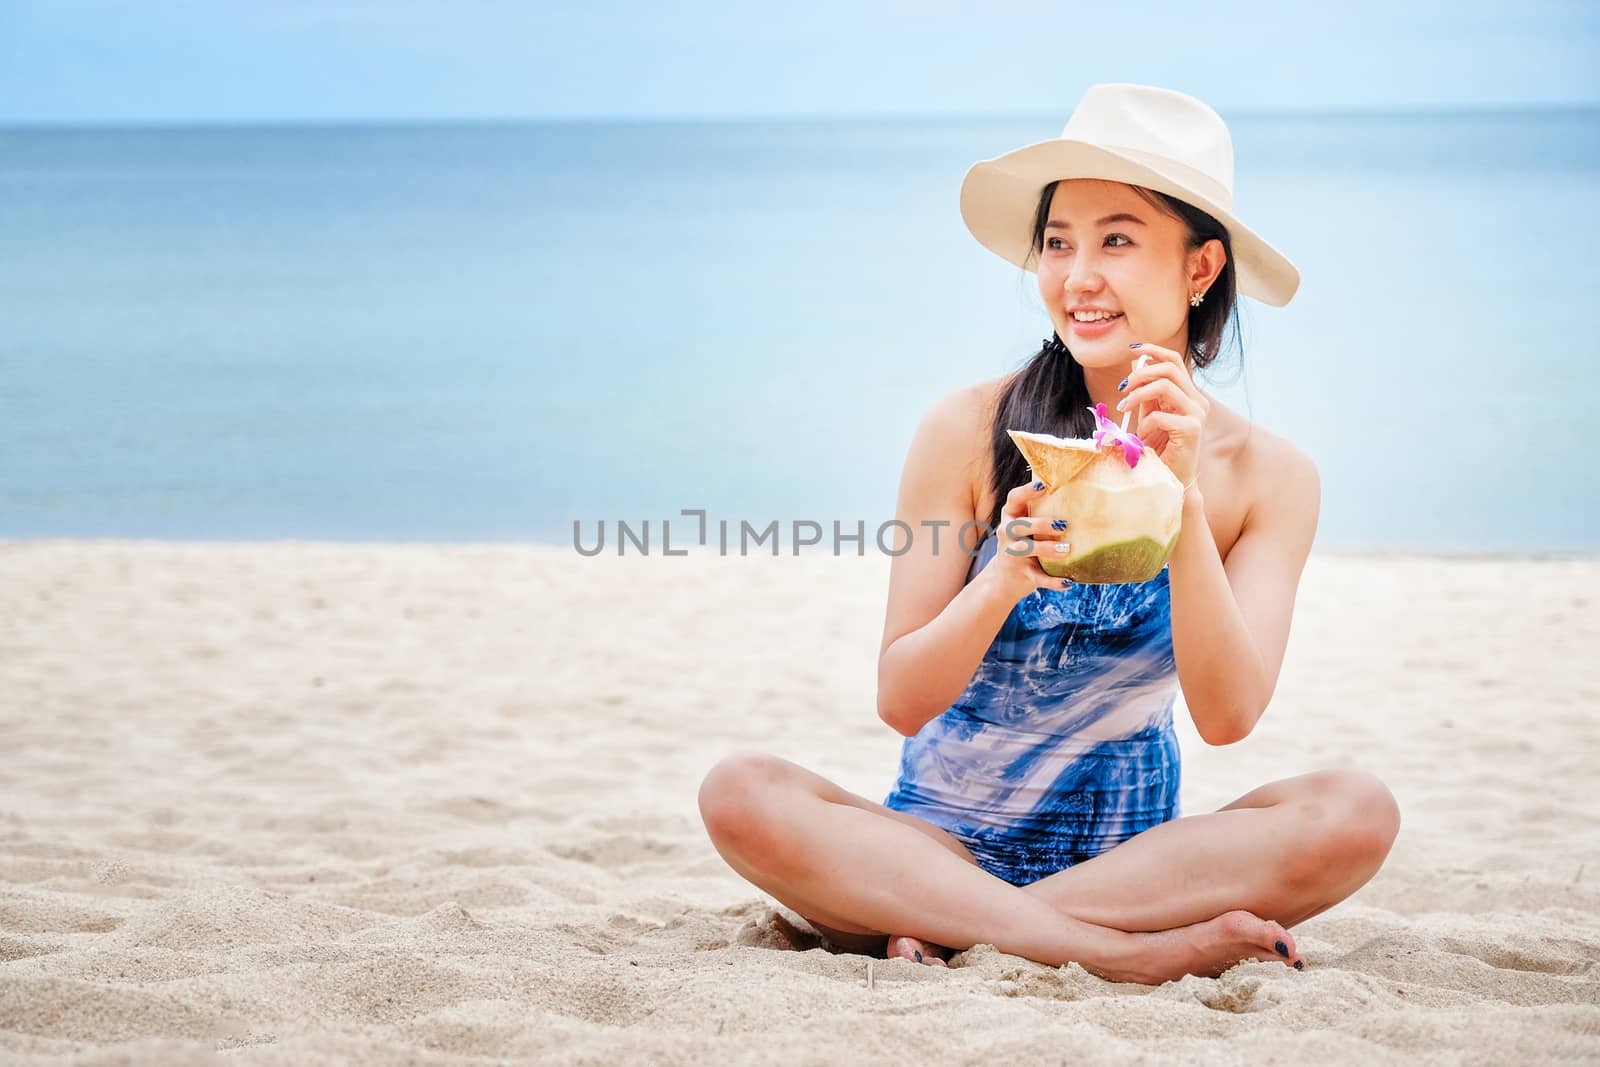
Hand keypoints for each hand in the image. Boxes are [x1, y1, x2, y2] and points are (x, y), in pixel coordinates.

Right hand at [986, 480, 1074, 598]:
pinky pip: (1038, 578)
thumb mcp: (1026, 527)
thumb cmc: (1023, 543)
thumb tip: (1079, 490)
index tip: (1044, 485)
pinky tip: (1069, 581)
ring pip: (1026, 550)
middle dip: (1040, 524)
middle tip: (1063, 525)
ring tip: (1066, 550)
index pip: (1013, 499)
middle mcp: (1007, 534)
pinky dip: (1053, 582)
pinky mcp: (1022, 575)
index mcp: (1010, 517)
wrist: (1003, 579)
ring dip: (1046, 549)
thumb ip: (1040, 511)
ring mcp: (1013, 555)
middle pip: (1019, 525)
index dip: (1026, 491)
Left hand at [1116, 343, 1209, 489]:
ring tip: (1124, 410)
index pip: (1174, 361)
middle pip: (1170, 368)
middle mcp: (1196, 401)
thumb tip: (1133, 364)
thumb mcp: (1148, 415)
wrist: (1171, 480)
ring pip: (1165, 385)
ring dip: (1138, 396)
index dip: (1153, 350)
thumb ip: (1144, 392)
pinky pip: (1160, 415)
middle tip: (1122, 389)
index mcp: (1188, 394)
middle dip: (1141, 374)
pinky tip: (1141, 438)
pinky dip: (1144, 424)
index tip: (1133, 349)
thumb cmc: (1159, 450)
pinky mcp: (1192, 429)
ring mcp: (1197, 414)